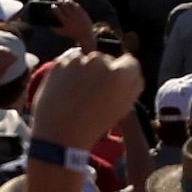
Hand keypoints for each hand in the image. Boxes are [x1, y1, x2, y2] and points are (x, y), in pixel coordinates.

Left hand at [21, 45, 140, 164]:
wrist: (59, 132)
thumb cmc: (93, 124)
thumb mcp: (123, 108)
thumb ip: (132, 86)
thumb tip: (131, 74)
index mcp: (121, 74)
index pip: (130, 63)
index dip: (125, 74)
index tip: (117, 84)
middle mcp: (101, 61)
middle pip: (108, 59)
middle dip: (104, 71)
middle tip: (96, 92)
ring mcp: (78, 60)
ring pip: (88, 59)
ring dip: (87, 70)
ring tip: (79, 92)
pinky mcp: (60, 62)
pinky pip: (71, 59)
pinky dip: (71, 68)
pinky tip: (68, 86)